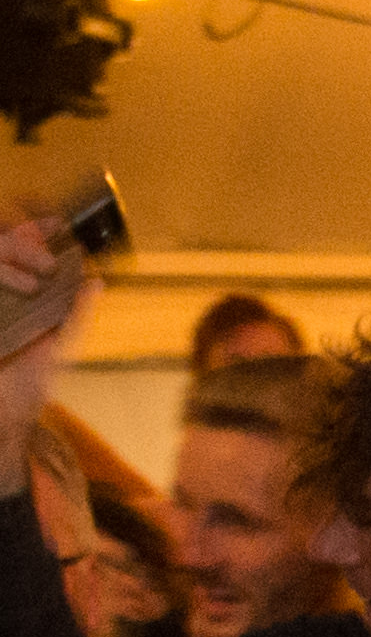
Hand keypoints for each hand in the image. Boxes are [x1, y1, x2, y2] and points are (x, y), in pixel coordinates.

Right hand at [0, 218, 85, 449]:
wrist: (3, 416)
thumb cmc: (28, 382)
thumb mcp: (57, 344)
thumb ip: (74, 312)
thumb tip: (95, 280)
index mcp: (14, 292)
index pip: (17, 246)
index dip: (34, 228)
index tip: (55, 220)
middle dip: (23, 242)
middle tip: (48, 261)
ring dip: (9, 256)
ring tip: (36, 281)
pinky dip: (0, 271)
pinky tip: (21, 287)